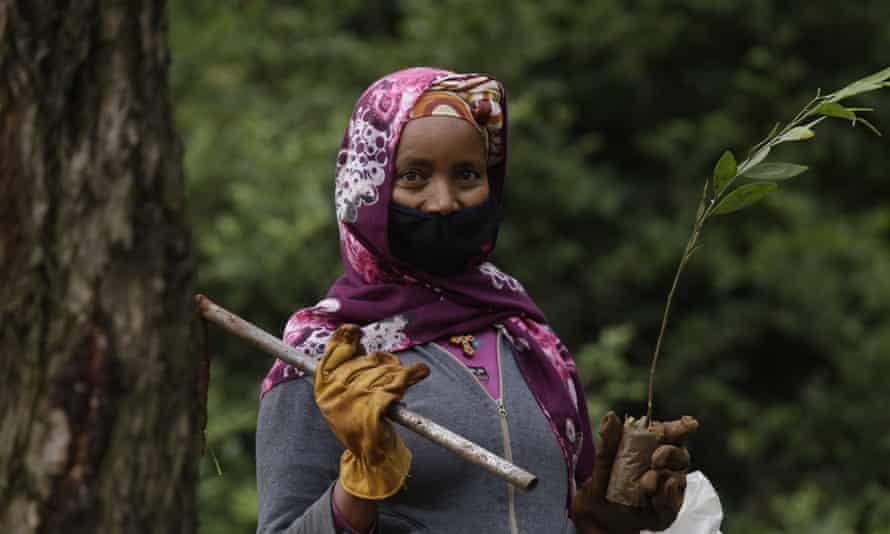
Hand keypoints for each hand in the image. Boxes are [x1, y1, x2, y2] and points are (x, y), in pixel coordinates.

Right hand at [314, 324, 429, 499]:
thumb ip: (348, 370)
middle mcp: (335, 392)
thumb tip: (358, 341)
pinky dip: (411, 376)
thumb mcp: (345, 395)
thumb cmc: (359, 422)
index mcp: (324, 387)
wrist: (369, 457)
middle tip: (395, 371)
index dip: (345, 338)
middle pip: (366, 361)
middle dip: (384, 364)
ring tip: (407, 375)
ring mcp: (352, 400)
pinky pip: (396, 385)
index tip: (356, 331)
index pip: (333, 352)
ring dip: (400, 372)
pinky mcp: (372, 409)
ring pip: (383, 372)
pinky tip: (420, 371)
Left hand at [572, 411, 698, 533]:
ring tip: (645, 483)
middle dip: (670, 453)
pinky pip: (673, 503)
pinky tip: (653, 498)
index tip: (689, 424)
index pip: (672, 433)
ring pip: (679, 478)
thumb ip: (609, 439)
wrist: (599, 511)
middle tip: (655, 459)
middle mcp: (666, 465)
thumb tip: (610, 415)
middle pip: (680, 454)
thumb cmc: (605, 480)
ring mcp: (669, 487)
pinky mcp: (667, 509)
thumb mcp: (604, 459)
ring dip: (663, 478)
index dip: (683, 426)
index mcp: (653, 447)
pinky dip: (665, 499)